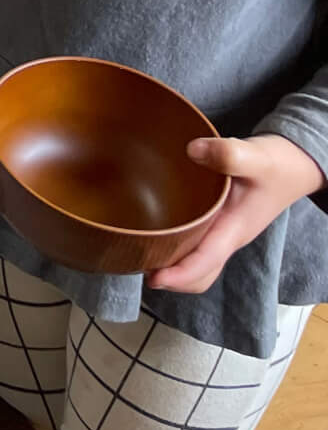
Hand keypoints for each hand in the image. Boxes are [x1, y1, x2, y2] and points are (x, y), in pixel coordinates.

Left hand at [148, 135, 325, 292]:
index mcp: (235, 230)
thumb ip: (229, 154)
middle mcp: (226, 236)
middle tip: (134, 261)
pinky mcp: (217, 221)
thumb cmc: (278, 165)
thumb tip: (193, 151)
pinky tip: (151, 225)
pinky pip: (194, 241)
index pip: (206, 261)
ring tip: (137, 248)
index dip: (180, 275)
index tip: (153, 278)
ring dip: (170, 261)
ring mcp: (222, 231)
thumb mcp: (257, 157)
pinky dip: (174, 242)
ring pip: (195, 260)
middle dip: (169, 276)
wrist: (294, 165)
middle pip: (198, 272)